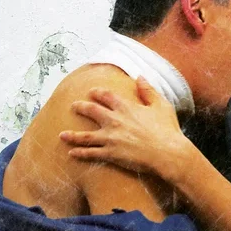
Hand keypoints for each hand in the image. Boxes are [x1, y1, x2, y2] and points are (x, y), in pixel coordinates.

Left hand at [59, 76, 190, 178]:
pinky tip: (71, 153)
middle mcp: (114, 120)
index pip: (106, 96)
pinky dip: (80, 153)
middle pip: (91, 111)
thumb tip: (140, 77)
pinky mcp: (111, 154)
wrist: (167, 153)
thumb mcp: (161, 105)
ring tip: (62, 135)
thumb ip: (148, 90)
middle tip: (73, 106)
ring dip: (72, 135)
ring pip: (85, 135)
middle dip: (80, 107)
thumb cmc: (168, 130)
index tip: (91, 92)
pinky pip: (91, 153)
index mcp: (126, 107)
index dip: (97, 93)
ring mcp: (110, 138)